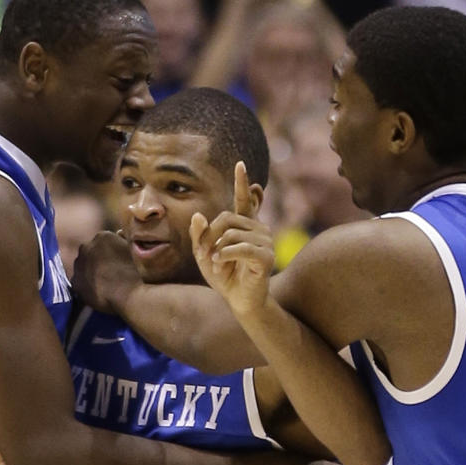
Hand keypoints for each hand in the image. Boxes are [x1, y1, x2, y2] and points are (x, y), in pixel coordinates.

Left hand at [73, 230, 139, 313]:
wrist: (129, 294)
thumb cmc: (135, 271)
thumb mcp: (134, 249)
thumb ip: (123, 239)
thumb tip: (118, 233)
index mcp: (102, 236)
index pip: (103, 242)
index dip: (111, 252)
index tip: (118, 261)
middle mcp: (86, 246)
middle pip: (91, 252)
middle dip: (98, 260)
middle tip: (111, 272)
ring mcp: (78, 264)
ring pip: (83, 267)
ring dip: (90, 272)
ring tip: (105, 283)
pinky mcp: (75, 281)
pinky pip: (80, 282)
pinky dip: (87, 286)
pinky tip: (99, 292)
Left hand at [191, 162, 273, 315]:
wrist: (238, 300)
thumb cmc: (223, 276)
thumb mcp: (204, 254)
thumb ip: (199, 235)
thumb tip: (198, 215)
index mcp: (244, 225)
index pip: (243, 200)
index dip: (241, 183)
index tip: (240, 164)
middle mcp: (257, 229)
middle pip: (227, 218)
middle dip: (210, 235)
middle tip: (205, 253)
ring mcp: (265, 241)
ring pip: (233, 233)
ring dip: (217, 248)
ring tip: (215, 262)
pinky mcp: (267, 256)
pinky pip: (243, 247)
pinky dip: (226, 255)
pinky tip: (220, 262)